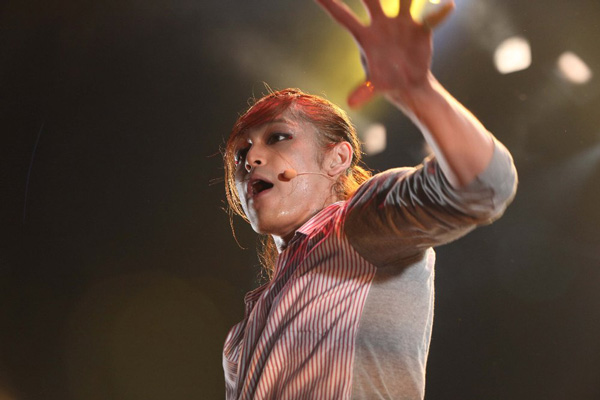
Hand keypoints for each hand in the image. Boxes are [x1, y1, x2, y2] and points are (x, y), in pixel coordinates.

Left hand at [315, 0, 453, 108]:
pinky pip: (430, 17)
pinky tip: (448, 6)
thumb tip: (352, 103)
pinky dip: (439, 13)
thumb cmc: (386, 83)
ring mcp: (400, 22)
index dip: (328, 3)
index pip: (342, 17)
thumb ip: (365, 91)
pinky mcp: (419, 27)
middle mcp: (381, 23)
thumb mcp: (376, 87)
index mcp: (364, 36)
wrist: (408, 83)